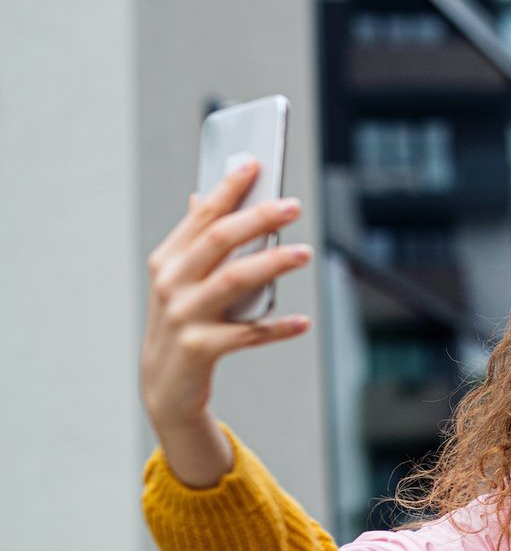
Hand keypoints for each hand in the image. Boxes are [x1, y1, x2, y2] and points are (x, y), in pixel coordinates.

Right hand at [139, 157, 313, 484]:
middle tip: (294, 205)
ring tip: (306, 253)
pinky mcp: (200, 348)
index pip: (203, 216)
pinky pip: (247, 333)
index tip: (256, 163)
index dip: (229, 188)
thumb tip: (206, 195)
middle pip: (219, 241)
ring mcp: (184, 316)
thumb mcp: (182, 280)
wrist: (164, 386)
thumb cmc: (183, 322)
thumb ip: (197, 240)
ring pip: (234, 280)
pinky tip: (303, 322)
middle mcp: (171, 283)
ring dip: (273, 263)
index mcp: (169, 260)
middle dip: (257, 218)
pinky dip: (277, 327)